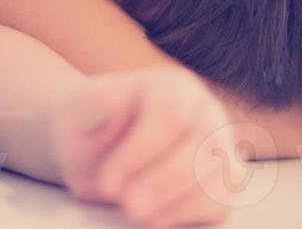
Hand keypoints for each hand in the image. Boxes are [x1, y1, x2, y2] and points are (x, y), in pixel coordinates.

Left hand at [51, 65, 244, 225]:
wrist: (99, 148)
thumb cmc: (91, 129)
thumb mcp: (79, 113)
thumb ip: (89, 105)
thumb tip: (100, 95)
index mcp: (170, 86)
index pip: (170, 114)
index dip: (141, 152)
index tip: (109, 182)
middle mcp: (203, 110)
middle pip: (202, 145)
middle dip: (163, 183)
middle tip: (128, 207)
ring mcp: (218, 144)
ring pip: (219, 174)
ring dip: (178, 203)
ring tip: (138, 216)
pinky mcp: (222, 179)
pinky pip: (221, 200)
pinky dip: (191, 215)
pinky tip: (157, 219)